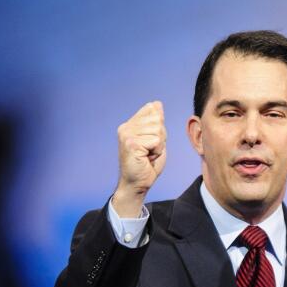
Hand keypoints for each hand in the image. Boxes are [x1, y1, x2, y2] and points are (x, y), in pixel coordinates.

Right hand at [113, 101, 166, 216]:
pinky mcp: (131, 144)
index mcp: (130, 124)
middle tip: (150, 151)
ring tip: (148, 155)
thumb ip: (155, 121)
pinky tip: (147, 158)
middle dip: (160, 137)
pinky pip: (156, 141)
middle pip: (157, 120)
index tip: (150, 143)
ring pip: (157, 130)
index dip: (159, 128)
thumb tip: (156, 103)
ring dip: (159, 146)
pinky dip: (157, 151)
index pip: (153, 110)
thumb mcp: (155, 138)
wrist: (138, 183)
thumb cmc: (147, 164)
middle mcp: (126, 127)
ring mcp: (127, 135)